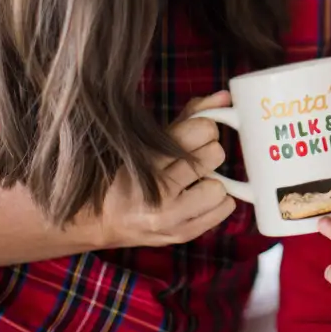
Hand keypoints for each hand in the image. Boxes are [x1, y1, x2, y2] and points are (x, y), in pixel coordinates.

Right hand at [97, 91, 236, 249]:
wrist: (104, 219)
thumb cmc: (132, 171)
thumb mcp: (153, 139)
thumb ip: (190, 116)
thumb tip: (226, 97)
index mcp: (147, 159)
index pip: (200, 130)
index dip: (205, 127)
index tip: (197, 133)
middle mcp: (157, 190)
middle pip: (214, 154)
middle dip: (208, 152)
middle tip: (193, 160)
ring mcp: (170, 217)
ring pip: (221, 187)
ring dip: (212, 182)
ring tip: (193, 183)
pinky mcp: (183, 234)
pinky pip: (226, 208)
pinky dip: (217, 202)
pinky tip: (196, 200)